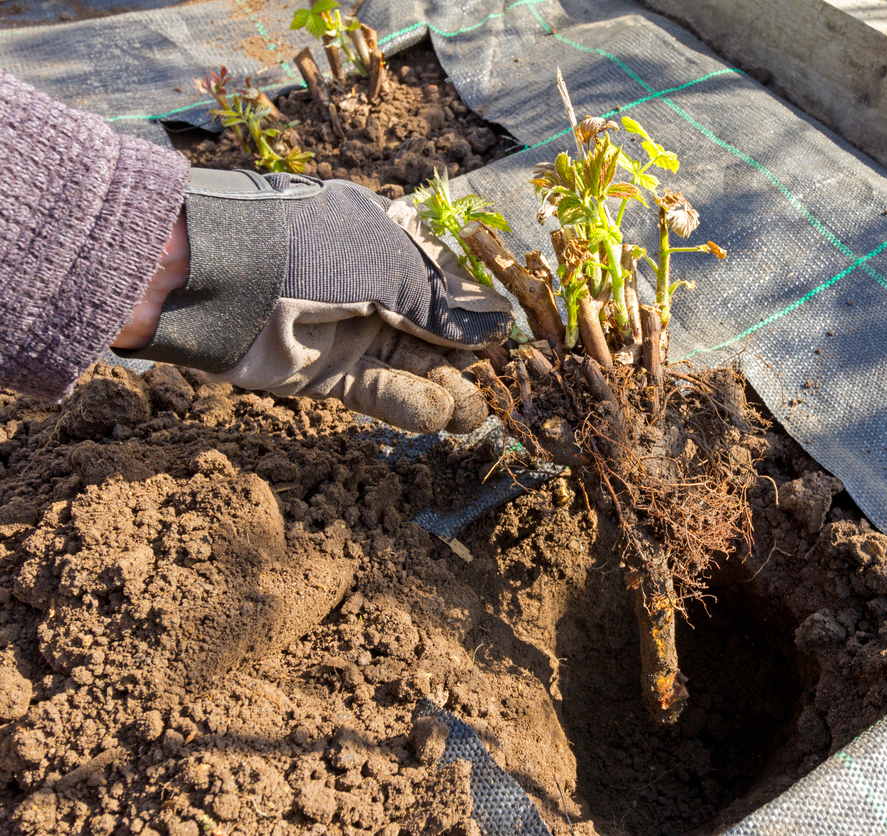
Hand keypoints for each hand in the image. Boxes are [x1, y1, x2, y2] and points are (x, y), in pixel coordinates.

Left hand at [114, 170, 513, 434]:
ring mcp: (349, 332)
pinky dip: (409, 404)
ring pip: (411, 366)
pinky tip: (439, 414)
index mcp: (388, 242)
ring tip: (474, 412)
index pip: (447, 283)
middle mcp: (372, 287)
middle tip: (502, 390)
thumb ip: (444, 304)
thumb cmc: (312, 252)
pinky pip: (379, 392)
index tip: (511, 341)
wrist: (220, 281)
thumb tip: (500, 325)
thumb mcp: (390, 267)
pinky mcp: (326, 376)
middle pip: (434, 330)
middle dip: (467, 358)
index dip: (478, 312)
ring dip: (445, 389)